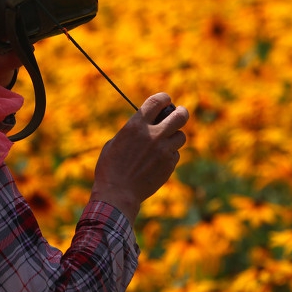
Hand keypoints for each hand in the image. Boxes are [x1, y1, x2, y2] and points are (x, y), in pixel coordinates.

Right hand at [90, 93, 189, 221]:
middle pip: (180, 115)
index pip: (158, 101)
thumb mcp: (114, 143)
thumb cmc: (110, 168)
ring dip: (174, 137)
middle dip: (181, 112)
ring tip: (164, 143)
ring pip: (181, 136)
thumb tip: (143, 126)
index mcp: (136, 125)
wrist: (117, 193)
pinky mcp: (169, 165)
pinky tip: (158, 162)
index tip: (166, 100)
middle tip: (179, 114)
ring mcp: (163, 150)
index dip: (164, 98)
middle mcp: (153, 135)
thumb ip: (132, 131)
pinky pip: (175, 154)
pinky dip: (169, 155)